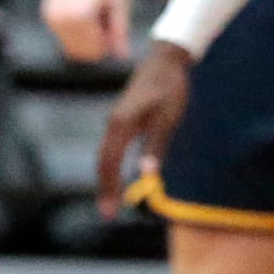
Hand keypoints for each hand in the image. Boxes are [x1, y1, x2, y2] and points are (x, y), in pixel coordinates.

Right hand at [42, 0, 131, 60]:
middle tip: (106, 18)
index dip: (109, 42)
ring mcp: (50, 19)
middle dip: (97, 43)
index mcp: (79, 17)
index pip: (95, 50)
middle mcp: (60, 21)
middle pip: (81, 53)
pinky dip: (77, 33)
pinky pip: (64, 37)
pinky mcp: (47, 15)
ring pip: (71, 48)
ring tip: (96, 14)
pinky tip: (86, 12)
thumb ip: (120, 30)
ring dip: (86, 39)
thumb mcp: (119, 1)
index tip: (114, 23)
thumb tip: (122, 56)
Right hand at [96, 40, 191, 217]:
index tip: (110, 212)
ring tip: (111, 201)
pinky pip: (111, 147)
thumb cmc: (170, 88)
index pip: (109, 163)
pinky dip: (111, 165)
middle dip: (104, 188)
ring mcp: (115, 120)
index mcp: (121, 124)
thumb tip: (147, 176)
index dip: (109, 189)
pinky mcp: (121, 119)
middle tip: (108, 214)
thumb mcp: (168, 118)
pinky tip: (117, 177)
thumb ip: (156, 147)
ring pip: (105, 155)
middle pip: (103, 162)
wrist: (166, 59)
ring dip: (107, 178)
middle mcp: (113, 123)